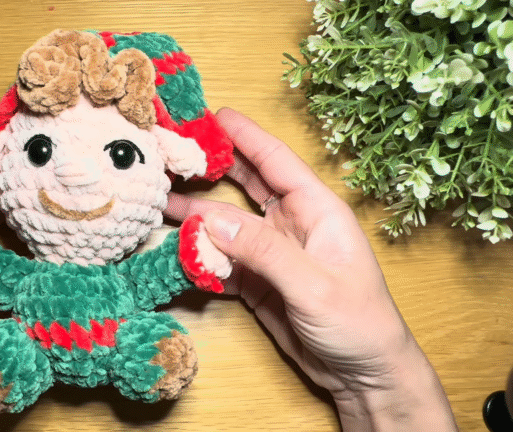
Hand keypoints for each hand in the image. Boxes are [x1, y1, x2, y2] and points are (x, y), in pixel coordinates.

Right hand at [165, 108, 457, 430]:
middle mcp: (291, 224)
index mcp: (316, 210)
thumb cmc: (359, 322)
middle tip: (173, 149)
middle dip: (211, 166)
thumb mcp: (314, 284)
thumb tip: (210, 218)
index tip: (209, 115)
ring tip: (159, 197)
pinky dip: (199, 255)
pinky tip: (175, 249)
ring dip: (195, 213)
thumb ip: (264, 250)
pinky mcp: (256, 281)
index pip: (275, 161)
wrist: (364, 375)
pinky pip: (221, 260)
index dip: (243, 135)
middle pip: (245, 183)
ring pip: (226, 223)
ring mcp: (271, 252)